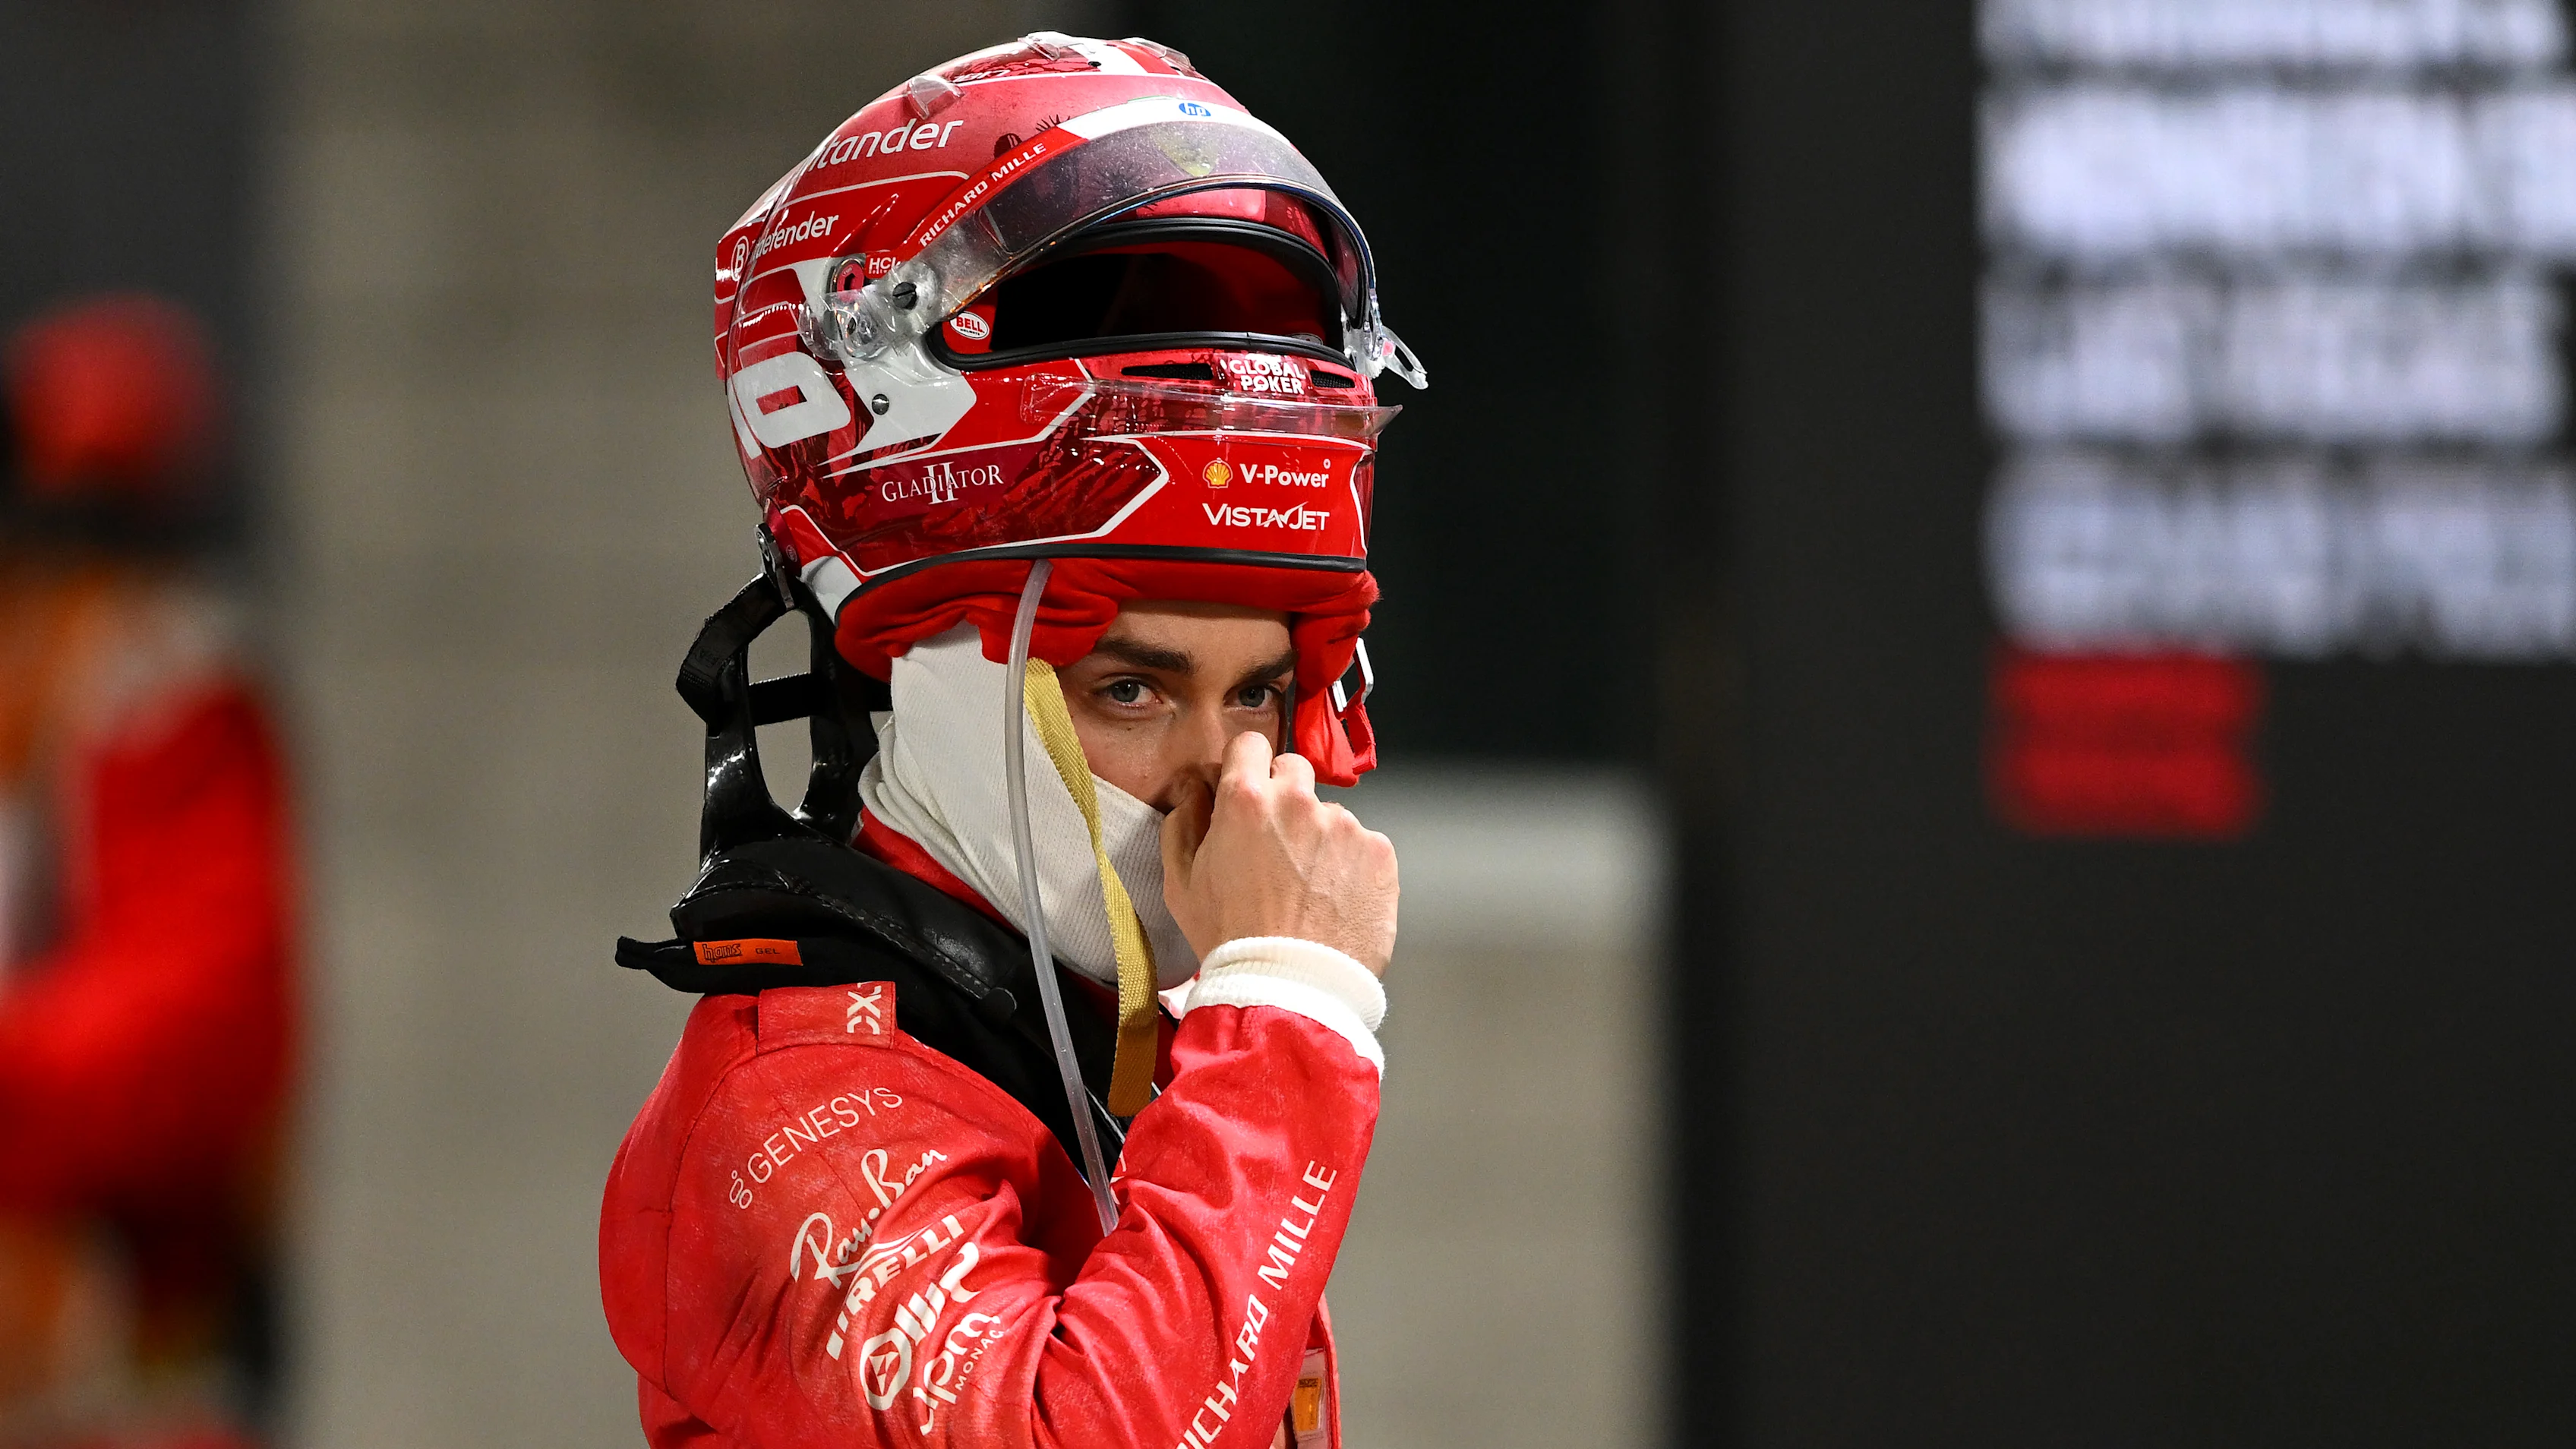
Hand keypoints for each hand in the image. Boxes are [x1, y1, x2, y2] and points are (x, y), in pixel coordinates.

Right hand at [1161, 732, 1398, 975]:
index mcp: (1245, 800)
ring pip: (1329, 814)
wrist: (1289, 988)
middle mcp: (1298, 801)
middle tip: (1276, 846)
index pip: (1250, 744)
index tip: (1248, 785)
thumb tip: (1192, 791)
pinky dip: (1351, 867)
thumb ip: (1183, 823)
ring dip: (1319, 839)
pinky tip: (1333, 901)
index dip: (1246, 766)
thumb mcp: (1181, 883)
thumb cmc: (1232, 941)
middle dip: (1284, 797)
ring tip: (1307, 889)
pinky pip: (1362, 846)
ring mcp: (1344, 825)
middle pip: (1294, 770)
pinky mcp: (1378, 853)